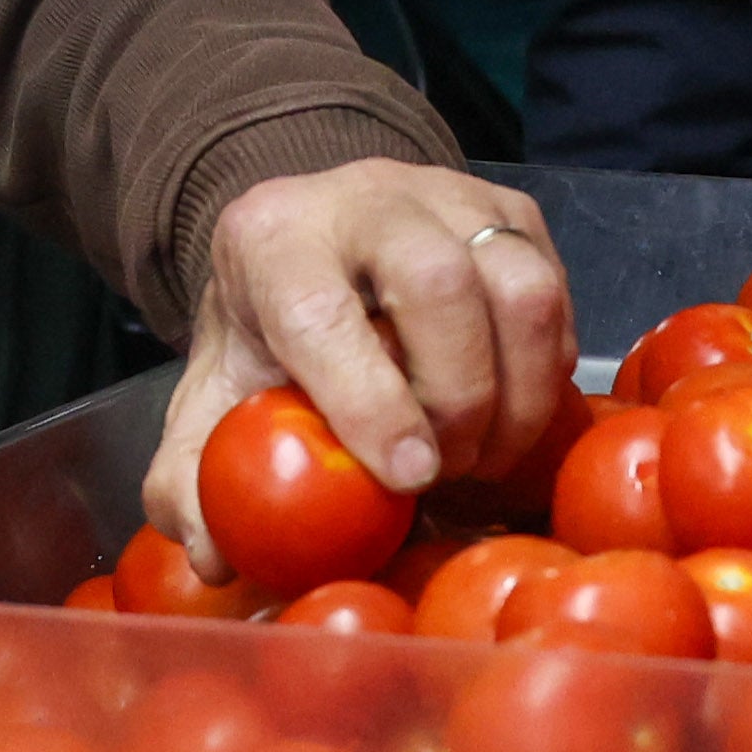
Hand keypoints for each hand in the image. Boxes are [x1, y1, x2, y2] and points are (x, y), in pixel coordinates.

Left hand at [154, 159, 574, 562]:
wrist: (316, 245)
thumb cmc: (270, 331)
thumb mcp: (214, 395)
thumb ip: (193, 473)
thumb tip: (217, 555)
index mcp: (272, 239)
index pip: (321, 312)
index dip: (368, 401)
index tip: (406, 477)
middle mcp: (363, 198)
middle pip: (438, 283)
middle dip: (457, 399)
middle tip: (445, 470)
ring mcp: (448, 195)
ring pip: (519, 285)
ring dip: (518, 392)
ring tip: (484, 452)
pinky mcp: (510, 212)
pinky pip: (558, 294)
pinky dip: (545, 371)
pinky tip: (508, 412)